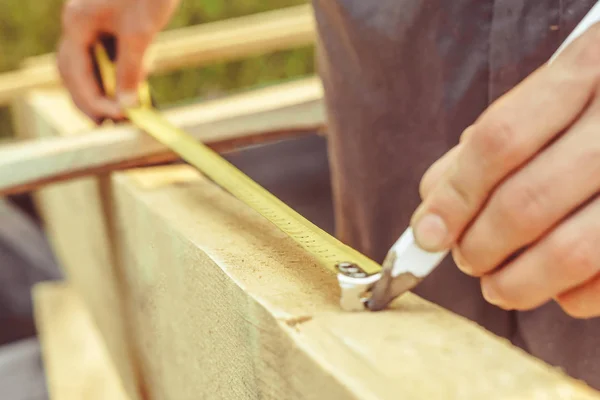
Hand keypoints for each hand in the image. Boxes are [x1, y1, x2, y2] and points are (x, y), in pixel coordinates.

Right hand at [57, 0, 179, 121]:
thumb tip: (126, 106)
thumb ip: (132, 70)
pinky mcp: (113, 23)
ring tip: (122, 113)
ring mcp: (95, 22)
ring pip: (91, 64)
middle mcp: (80, 24)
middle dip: (90, 99)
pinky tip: (136, 86)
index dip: (92, 100)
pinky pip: (109, 55)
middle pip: (76, 71)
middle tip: (109, 124)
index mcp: (77, 23)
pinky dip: (120, 74)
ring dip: (105, 89)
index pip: (75, 72)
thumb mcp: (141, 32)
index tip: (114, 119)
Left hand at [412, 24, 599, 318]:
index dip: (455, 197)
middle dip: (479, 246)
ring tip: (497, 285)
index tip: (427, 235)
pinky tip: (554, 286)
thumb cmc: (588, 109)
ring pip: (571, 251)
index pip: (500, 141)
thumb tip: (432, 220)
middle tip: (465, 259)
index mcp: (586, 67)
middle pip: (527, 201)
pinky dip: (571, 297)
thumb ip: (480, 152)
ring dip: (517, 283)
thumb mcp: (538, 104)